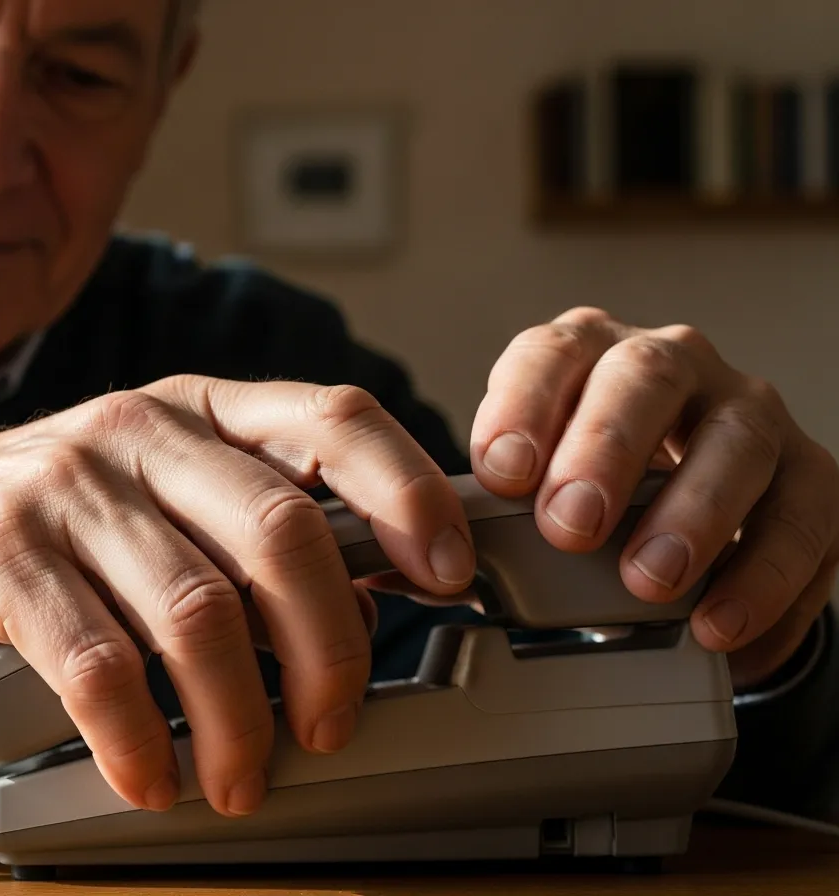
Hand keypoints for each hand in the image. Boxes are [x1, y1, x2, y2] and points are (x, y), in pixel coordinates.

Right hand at [0, 376, 477, 816]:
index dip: (408, 493)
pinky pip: (97, 662)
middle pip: (281, 530)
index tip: (446, 575)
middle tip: (330, 724)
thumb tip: (359, 599)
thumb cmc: (39, 524)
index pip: (331, 420)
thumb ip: (245, 529)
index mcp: (194, 408)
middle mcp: (137, 429)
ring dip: (236, 716)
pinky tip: (152, 775)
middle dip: (328, 648)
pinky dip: (138, 736)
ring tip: (240, 776)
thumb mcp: (152, 497)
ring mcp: (64, 484)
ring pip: (196, 610)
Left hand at [469, 307, 838, 688]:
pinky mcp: (808, 473)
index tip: (503, 473)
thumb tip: (412, 570)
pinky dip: (763, 579)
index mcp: (585, 354)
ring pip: (736, 441)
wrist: (678, 517)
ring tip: (651, 583)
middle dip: (606, 451)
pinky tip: (721, 626)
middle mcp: (670, 364)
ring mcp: (744, 412)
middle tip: (570, 528)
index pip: (551, 354)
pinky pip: (807, 518)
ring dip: (694, 514)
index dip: (524, 406)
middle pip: (645, 377)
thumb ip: (478, 520)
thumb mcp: (528, 493)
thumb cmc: (583, 493)